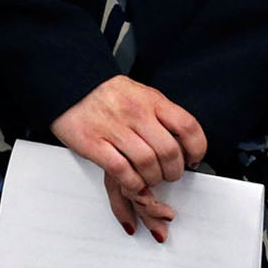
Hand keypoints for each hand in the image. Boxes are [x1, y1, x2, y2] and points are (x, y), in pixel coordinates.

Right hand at [50, 75, 206, 237]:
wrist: (71, 84)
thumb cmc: (109, 94)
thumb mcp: (141, 94)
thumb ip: (162, 115)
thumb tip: (185, 142)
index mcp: (152, 100)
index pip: (187, 126)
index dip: (196, 149)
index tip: (193, 159)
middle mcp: (135, 112)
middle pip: (169, 151)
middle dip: (174, 171)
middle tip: (170, 175)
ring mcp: (114, 128)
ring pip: (147, 164)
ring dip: (153, 179)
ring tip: (151, 179)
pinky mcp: (94, 143)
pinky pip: (122, 171)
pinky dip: (132, 183)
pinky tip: (133, 182)